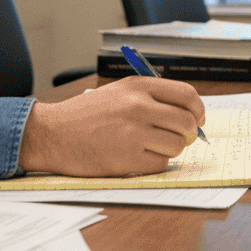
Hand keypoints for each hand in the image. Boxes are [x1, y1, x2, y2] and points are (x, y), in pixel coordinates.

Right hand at [18, 77, 204, 176]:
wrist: (52, 134)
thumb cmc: (85, 115)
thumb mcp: (118, 92)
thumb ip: (151, 98)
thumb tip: (188, 115)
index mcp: (138, 86)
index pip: (187, 95)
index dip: (198, 110)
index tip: (197, 119)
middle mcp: (139, 106)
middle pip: (187, 122)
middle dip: (189, 133)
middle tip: (179, 138)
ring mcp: (134, 133)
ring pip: (177, 145)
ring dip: (170, 149)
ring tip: (150, 147)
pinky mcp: (127, 159)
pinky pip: (161, 164)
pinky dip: (154, 163)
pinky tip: (137, 158)